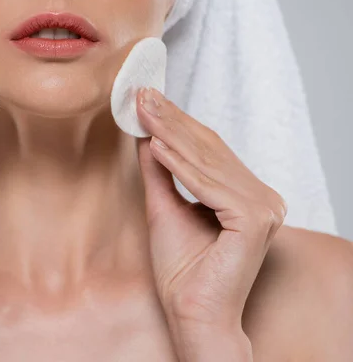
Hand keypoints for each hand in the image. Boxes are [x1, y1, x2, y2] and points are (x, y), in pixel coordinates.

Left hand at [135, 88, 286, 359]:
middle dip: (171, 121)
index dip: (176, 123)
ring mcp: (264, 209)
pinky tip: (156, 145)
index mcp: (248, 196)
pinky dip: (180, 166)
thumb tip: (147, 136)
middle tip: (142, 94)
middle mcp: (263, 199)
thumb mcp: (163, 207)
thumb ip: (160, 171)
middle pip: (209, 151)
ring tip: (142, 111)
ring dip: (170, 135)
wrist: (190, 313)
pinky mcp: (255, 221)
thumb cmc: (181, 269)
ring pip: (207, 164)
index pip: (209, 150)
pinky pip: (208, 187)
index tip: (147, 99)